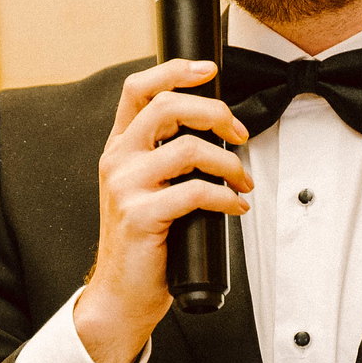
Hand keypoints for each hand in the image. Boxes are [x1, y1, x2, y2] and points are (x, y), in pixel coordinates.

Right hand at [72, 60, 251, 362]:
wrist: (122, 293)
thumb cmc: (146, 242)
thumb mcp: (150, 189)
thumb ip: (170, 158)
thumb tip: (220, 133)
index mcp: (120, 147)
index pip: (139, 89)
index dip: (175, 70)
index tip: (209, 69)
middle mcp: (117, 160)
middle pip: (168, 106)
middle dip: (216, 113)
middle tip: (241, 135)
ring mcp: (126, 187)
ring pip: (188, 149)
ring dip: (229, 163)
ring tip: (244, 181)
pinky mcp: (141, 216)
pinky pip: (195, 192)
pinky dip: (226, 197)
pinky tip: (236, 207)